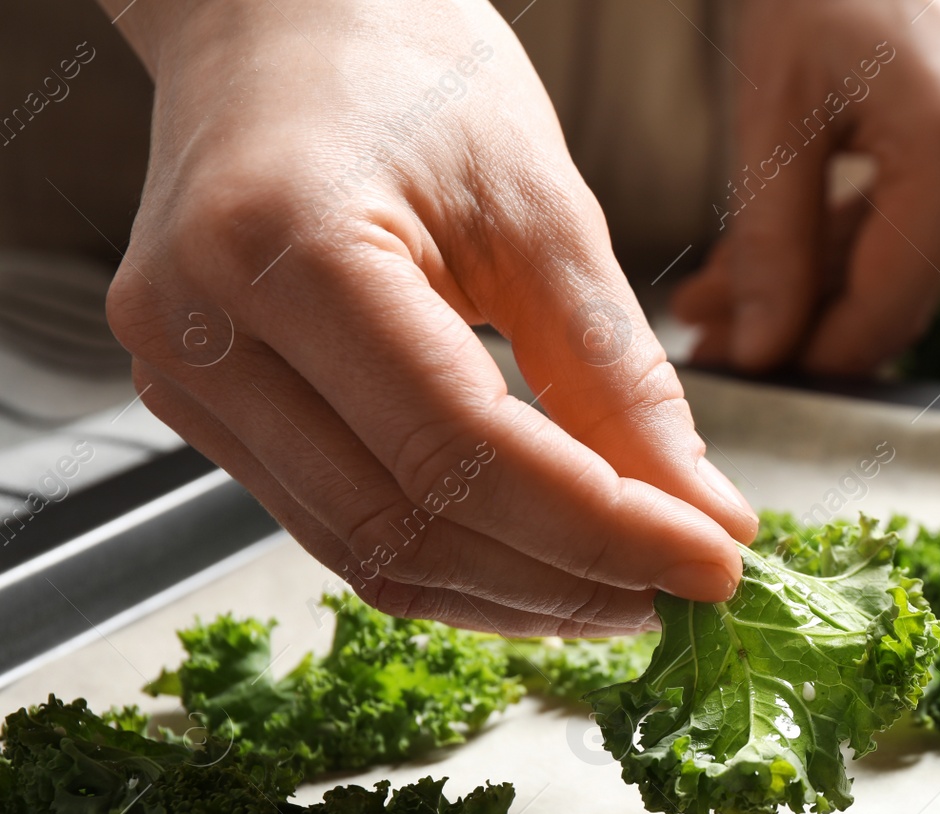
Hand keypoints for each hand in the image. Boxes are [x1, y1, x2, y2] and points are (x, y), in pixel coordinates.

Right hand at [100, 0, 756, 636]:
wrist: (283, 22)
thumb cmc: (413, 73)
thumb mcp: (543, 206)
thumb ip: (619, 375)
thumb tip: (703, 516)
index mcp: (288, 250)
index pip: (461, 452)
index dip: (603, 529)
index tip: (713, 563)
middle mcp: (203, 331)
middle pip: (410, 525)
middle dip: (569, 578)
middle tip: (684, 586)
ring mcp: (187, 378)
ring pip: (370, 554)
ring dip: (515, 592)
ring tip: (628, 586)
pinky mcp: (204, 408)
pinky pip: (342, 527)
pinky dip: (455, 561)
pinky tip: (542, 559)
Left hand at [673, 0, 939, 375]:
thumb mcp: (774, 107)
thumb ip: (771, 243)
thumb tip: (763, 351)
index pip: (886, 311)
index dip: (806, 356)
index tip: (734, 367)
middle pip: (903, 290)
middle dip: (803, 315)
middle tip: (711, 326)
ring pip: (917, 258)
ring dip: (827, 277)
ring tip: (731, 282)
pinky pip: (937, 215)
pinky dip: (866, 231)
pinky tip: (796, 240)